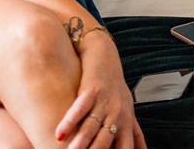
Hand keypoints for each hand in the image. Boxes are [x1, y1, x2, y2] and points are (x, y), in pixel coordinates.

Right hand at [56, 32, 146, 148]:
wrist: (104, 54)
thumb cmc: (116, 86)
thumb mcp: (129, 110)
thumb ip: (135, 134)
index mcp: (126, 122)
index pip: (125, 148)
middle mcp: (117, 113)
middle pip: (105, 141)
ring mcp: (104, 101)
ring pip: (90, 127)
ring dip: (80, 144)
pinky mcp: (90, 90)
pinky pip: (78, 109)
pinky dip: (68, 122)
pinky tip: (59, 134)